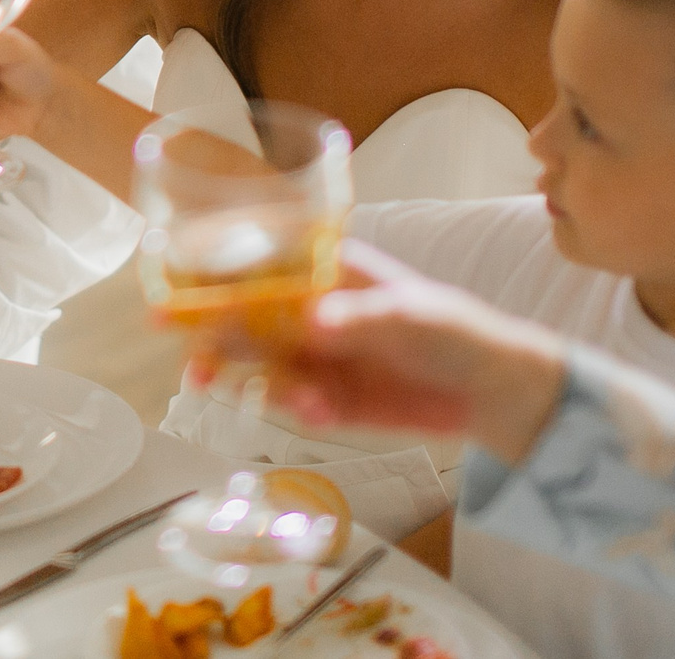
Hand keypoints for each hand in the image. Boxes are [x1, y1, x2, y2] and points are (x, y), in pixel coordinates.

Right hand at [193, 242, 568, 461]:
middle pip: (246, 318)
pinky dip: (299, 408)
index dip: (217, 274)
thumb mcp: (414, 316)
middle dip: (215, 338)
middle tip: (197, 363)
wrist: (494, 394)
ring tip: (282, 397)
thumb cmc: (456, 331)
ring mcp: (318, 354)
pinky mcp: (329, 397)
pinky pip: (294, 402)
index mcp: (328, 271)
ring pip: (261, 364)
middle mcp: (312, 309)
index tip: (180, 292)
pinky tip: (322, 411)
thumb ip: (362, 318)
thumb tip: (312, 323)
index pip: (262, 264)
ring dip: (256, 380)